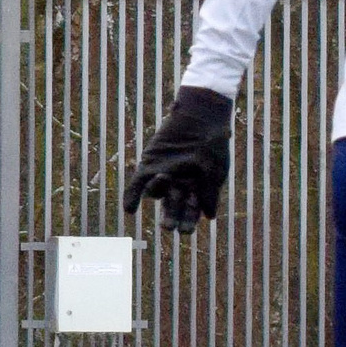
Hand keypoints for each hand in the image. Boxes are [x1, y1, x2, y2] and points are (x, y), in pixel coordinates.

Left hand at [121, 86, 234, 233]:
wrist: (201, 115)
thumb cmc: (212, 143)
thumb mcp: (215, 169)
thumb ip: (210, 192)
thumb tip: (209, 217)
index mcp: (196, 190)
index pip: (190, 213)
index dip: (187, 223)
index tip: (185, 231)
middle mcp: (179, 186)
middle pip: (172, 209)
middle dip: (170, 219)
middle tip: (168, 226)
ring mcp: (163, 175)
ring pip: (156, 195)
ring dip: (158, 195)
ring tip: (164, 178)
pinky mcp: (148, 165)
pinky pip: (137, 185)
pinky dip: (132, 198)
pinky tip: (130, 209)